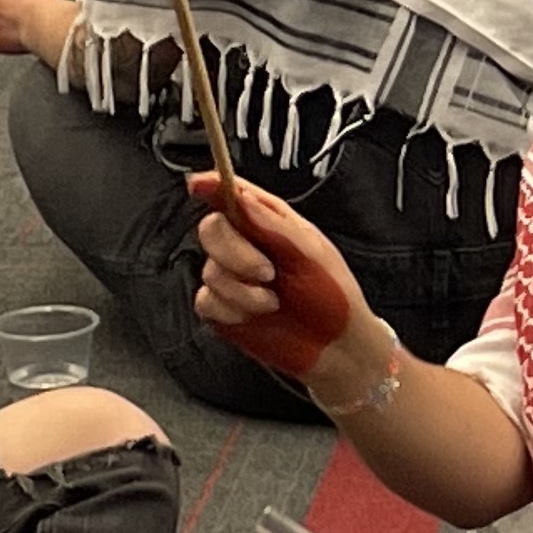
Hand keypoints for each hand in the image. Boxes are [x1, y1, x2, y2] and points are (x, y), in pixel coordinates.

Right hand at [190, 171, 372, 386]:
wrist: (334, 348)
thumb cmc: (333, 295)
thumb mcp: (311, 254)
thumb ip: (273, 224)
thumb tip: (240, 196)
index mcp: (270, 222)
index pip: (233, 194)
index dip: (212, 185)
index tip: (198, 185)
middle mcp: (246, 244)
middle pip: (211, 228)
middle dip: (235, 252)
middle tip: (267, 273)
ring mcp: (231, 276)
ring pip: (210, 270)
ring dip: (243, 291)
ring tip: (273, 302)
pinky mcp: (222, 307)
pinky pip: (206, 300)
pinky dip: (232, 309)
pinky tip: (256, 315)